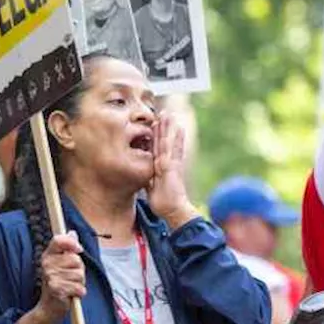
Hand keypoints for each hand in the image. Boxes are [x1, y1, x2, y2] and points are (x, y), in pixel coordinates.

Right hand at [36, 231, 85, 322]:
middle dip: (80, 269)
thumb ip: (69, 249)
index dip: (71, 243)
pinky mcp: (56, 289)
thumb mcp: (63, 264)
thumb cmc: (60, 283)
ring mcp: (50, 277)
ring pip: (79, 274)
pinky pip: (79, 287)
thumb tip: (73, 232)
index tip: (79, 250)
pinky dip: (79, 292)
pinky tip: (71, 294)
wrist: (49, 308)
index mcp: (48, 255)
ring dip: (80, 282)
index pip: (58, 240)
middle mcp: (47, 264)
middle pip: (75, 259)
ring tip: (70, 286)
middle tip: (71, 277)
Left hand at [146, 113, 196, 228]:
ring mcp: (170, 163)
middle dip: (164, 126)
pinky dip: (177, 138)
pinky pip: (172, 150)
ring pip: (167, 141)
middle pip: (164, 141)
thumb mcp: (151, 188)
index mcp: (161, 166)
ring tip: (169, 115)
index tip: (156, 123)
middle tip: (164, 112)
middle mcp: (167, 162)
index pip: (157, 147)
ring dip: (169, 128)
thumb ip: (149, 180)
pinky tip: (179, 128)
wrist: (174, 210)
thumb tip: (144, 177)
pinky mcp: (171, 166)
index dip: (157, 135)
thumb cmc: (163, 203)